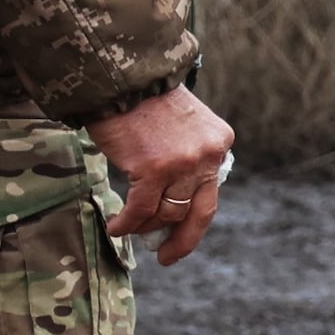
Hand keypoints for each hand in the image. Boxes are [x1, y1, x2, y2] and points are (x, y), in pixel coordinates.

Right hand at [90, 84, 233, 262]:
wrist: (121, 77)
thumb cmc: (142, 99)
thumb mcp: (182, 124)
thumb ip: (187, 156)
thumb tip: (173, 199)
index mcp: (219, 143)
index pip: (210, 191)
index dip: (193, 217)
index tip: (180, 233)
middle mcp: (207, 155)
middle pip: (199, 211)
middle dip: (183, 239)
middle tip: (168, 257)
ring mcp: (183, 164)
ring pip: (166, 213)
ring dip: (144, 227)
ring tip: (126, 229)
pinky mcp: (154, 169)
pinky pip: (141, 210)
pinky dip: (127, 223)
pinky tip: (116, 227)